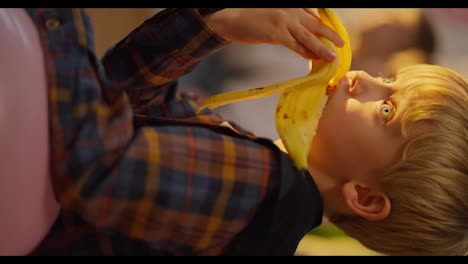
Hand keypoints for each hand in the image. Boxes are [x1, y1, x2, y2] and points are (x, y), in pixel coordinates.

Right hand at [204, 8, 343, 60]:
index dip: (323, 27)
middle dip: (330, 35)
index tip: (331, 36)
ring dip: (322, 48)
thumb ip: (287, 20)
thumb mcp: (272, 14)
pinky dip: (306, 53)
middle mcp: (290, 11)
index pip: (311, 16)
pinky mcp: (277, 33)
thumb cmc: (250, 18)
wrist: (231, 19)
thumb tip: (300, 31)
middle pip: (316, 25)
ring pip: (309, 37)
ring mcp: (284, 21)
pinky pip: (296, 46)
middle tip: (341, 44)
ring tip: (333, 56)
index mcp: (290, 5)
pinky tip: (314, 59)